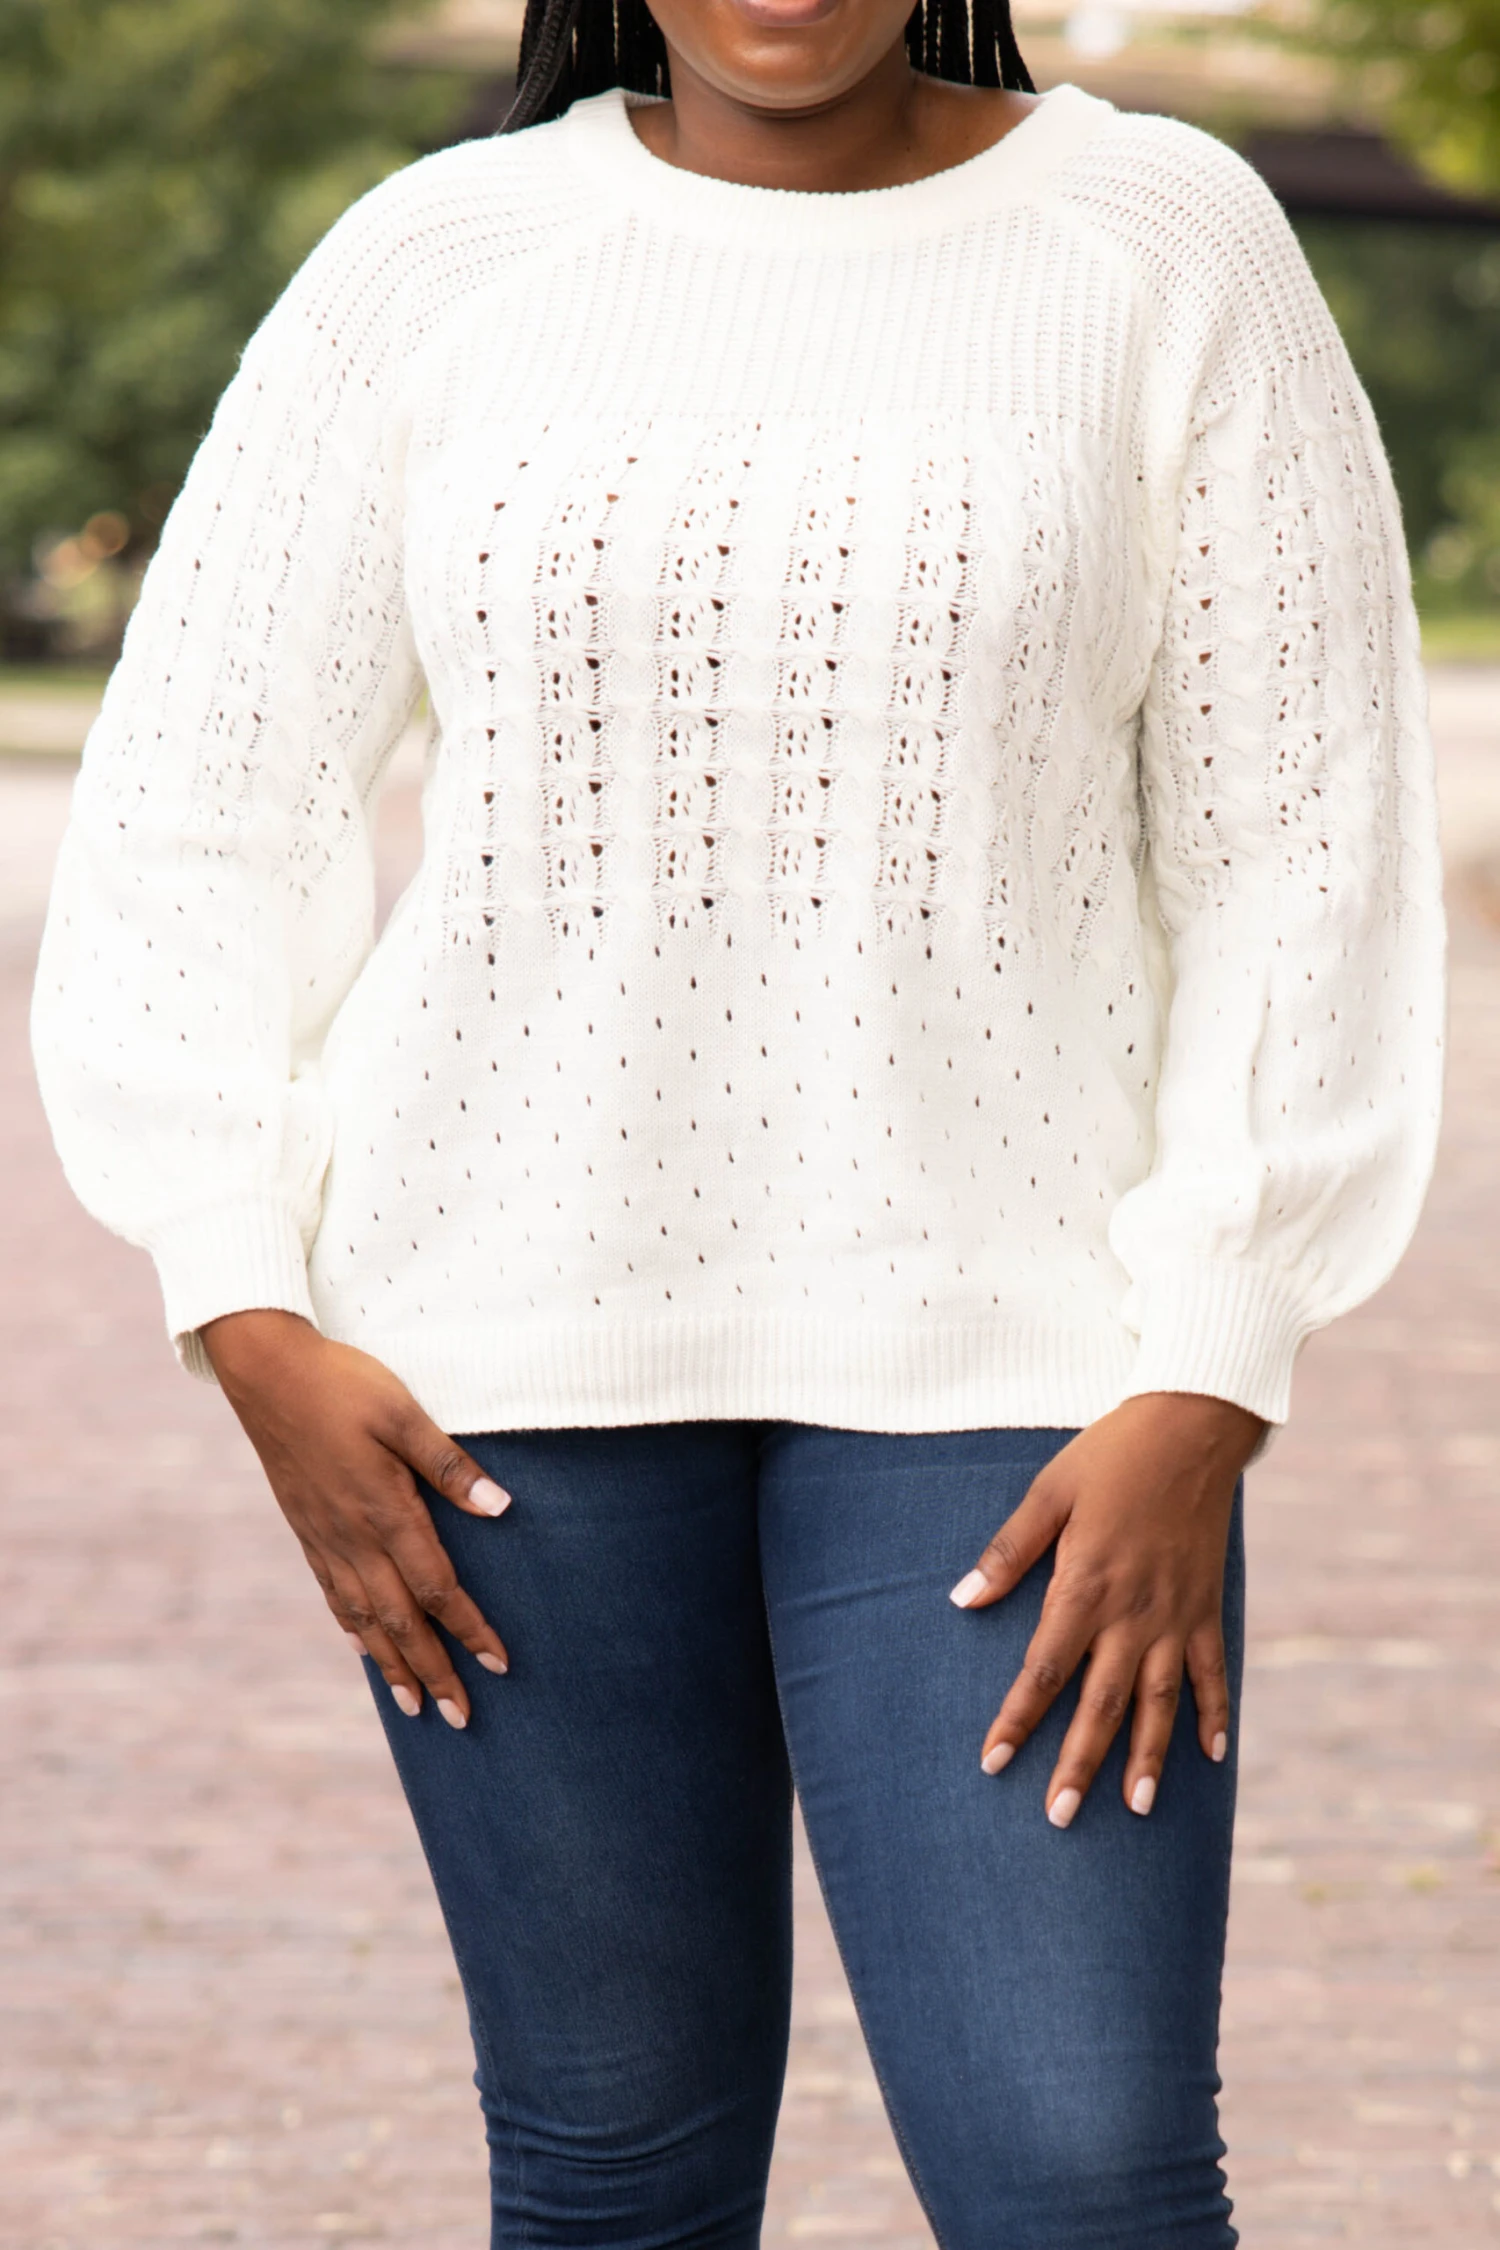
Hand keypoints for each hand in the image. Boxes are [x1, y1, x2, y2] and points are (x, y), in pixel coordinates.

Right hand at [201, 1309, 510, 1726]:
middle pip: (402, 1622)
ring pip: (364, 1620)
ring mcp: (325, 1539)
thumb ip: (450, 1466)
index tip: (500, 1665)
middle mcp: (354, 1538)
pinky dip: (354, 1630)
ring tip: (415, 1707)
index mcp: (386, 1511)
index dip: (470, 1629)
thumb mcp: (404, 1414)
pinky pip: (334, 1595)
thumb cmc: (343, 1383)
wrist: (266, 1372)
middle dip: (435, 1672)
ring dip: (393, 1666)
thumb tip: (501, 1508)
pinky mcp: (306, 1530)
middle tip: (462, 1719)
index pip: (438, 1588)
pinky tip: (366, 1649)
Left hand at [949, 1392, 1262, 1825]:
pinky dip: (1214, 1714)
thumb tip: (962, 1600)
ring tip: (1135, 1809)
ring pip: (1160, 1702)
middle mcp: (1134, 1613)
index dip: (1017, 1718)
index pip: (1044, 1669)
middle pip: (1102, 1703)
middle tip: (1058, 1817)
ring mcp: (1178, 1615)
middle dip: (1078, 1763)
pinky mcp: (1210, 1607)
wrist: (1192, 1427)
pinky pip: (1214, 1673)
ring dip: (1147, 1758)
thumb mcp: (1048, 1492)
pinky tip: (1211, 1756)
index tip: (993, 1761)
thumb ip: (1009, 1552)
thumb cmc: (1111, 1456)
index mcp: (1086, 1585)